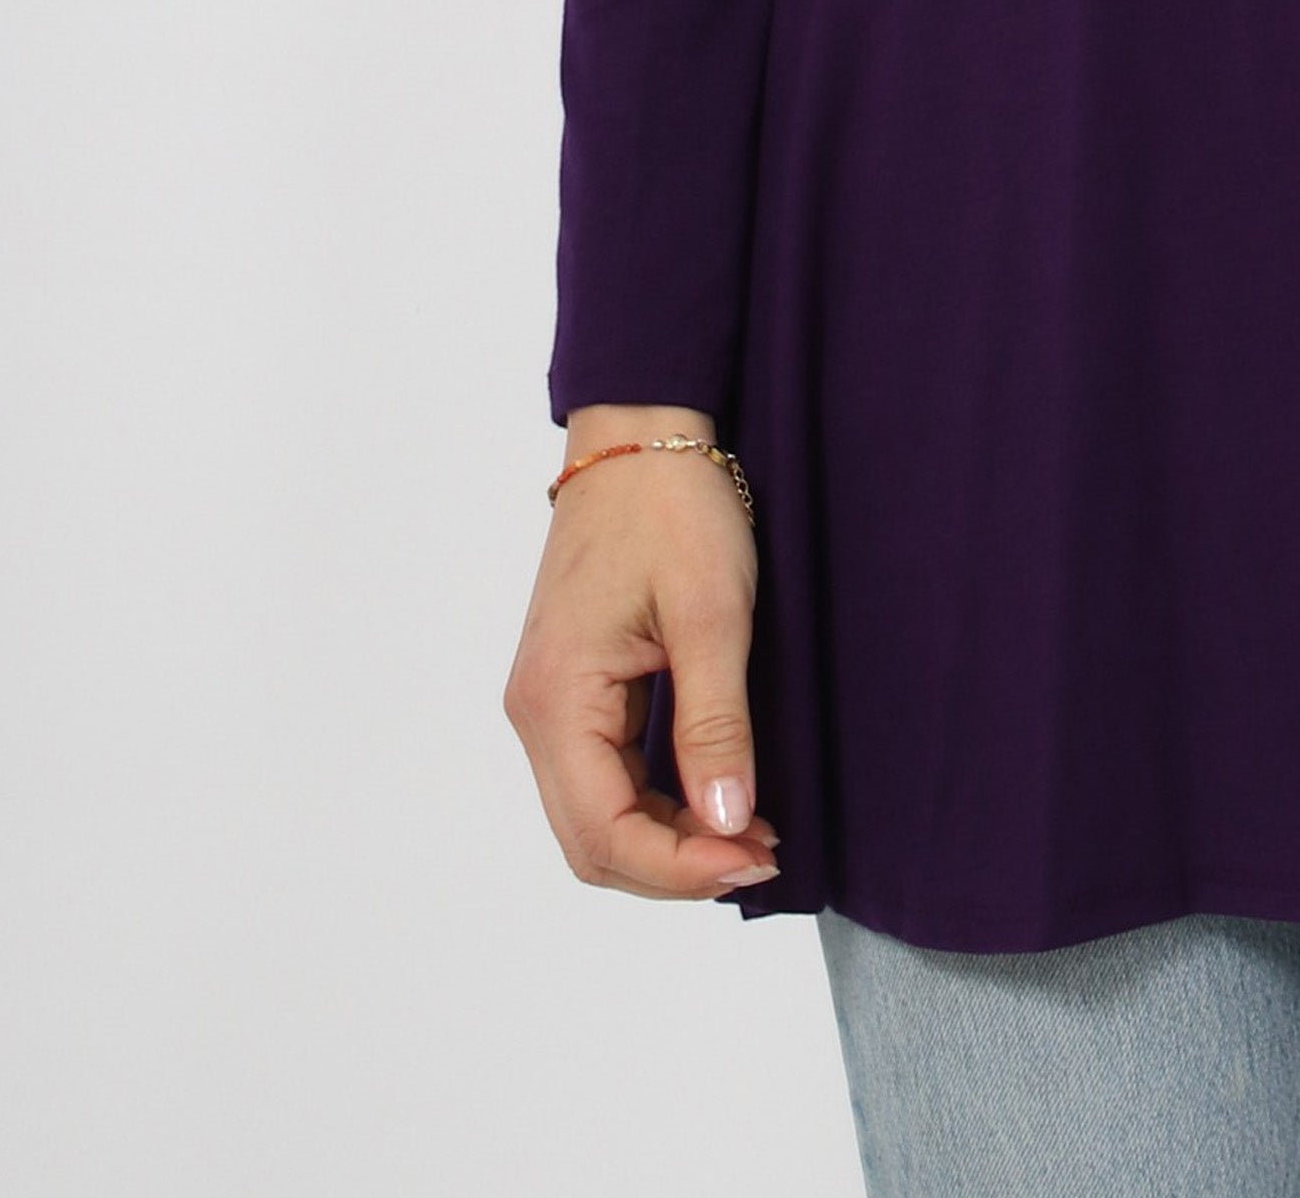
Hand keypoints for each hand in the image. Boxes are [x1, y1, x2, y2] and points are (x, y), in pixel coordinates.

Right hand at [503, 404, 781, 899]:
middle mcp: (537, 713)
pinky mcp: (574, 688)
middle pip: (592, 840)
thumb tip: (725, 824)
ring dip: (668, 839)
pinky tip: (715, 795)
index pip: (604, 832)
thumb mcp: (712, 615)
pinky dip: (657, 802)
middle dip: (675, 865)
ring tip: (749, 831)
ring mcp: (551, 701)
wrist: (641, 433)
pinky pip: (605, 775)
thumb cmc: (673, 507)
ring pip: (596, 815)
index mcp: (558, 699)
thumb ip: (714, 726)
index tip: (756, 856)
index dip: (680, 866)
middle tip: (762, 851)